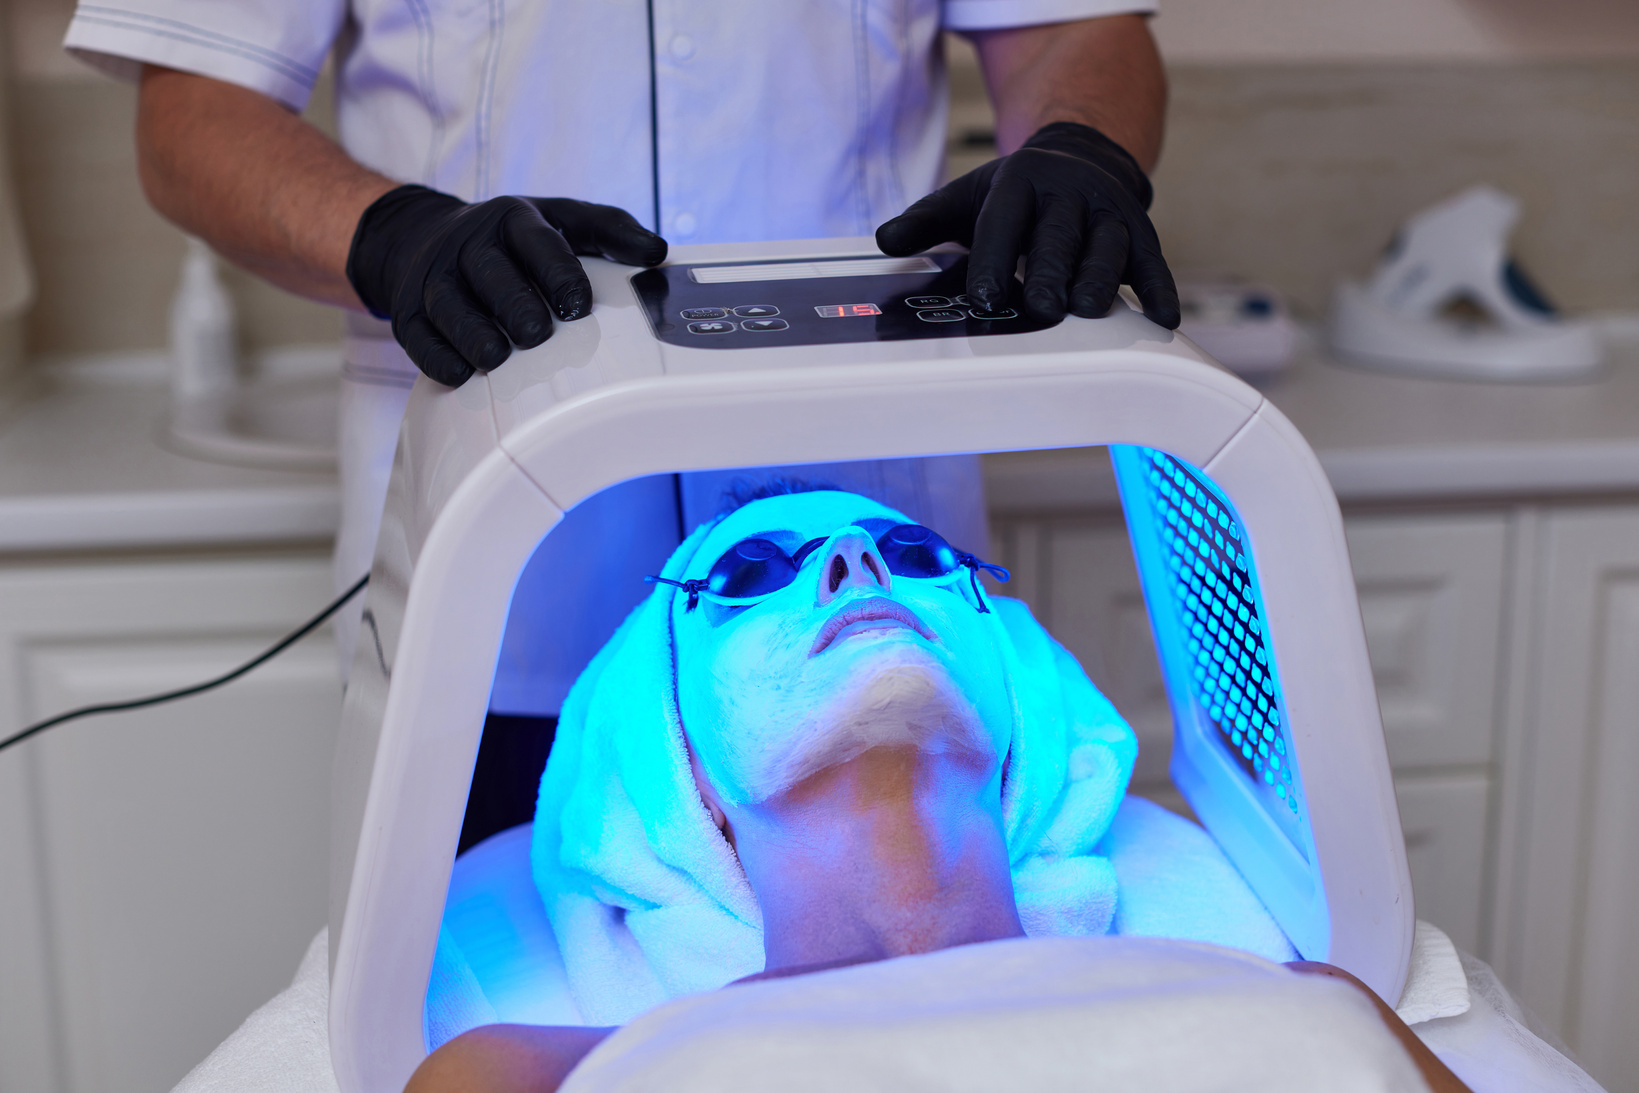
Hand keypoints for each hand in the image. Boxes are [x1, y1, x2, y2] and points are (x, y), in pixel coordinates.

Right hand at [346, 186, 667, 385]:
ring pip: (450, 306)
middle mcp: (470, 244)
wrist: (420, 237)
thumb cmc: (510, 240)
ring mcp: (434, 277)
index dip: (558, 274)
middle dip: (514, 305)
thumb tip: (657, 252)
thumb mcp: (560, 219)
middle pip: (491, 275)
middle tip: (536, 334)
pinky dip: (438, 357)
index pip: (538, 244)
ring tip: (496, 357)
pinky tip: (460, 372)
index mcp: (513, 219)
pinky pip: (418, 337)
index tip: (578, 307)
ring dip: (473, 334)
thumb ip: (611, 231)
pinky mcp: (408, 310)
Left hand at [876, 122, 1178, 328]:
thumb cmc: (1015, 194)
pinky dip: (1159, 288)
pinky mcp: (1140, 230)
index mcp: (1019, 184)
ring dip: (1100, 279)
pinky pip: (1152, 260)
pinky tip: (1162, 317)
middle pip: (1060, 237)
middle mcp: (1069, 193)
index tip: (985, 297)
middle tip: (1042, 307)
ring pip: (1108, 247)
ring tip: (1088, 312)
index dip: (995, 259)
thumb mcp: (966, 196)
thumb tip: (885, 242)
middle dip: (1051, 271)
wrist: (1082, 152)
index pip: (1005, 223)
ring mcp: (1108, 211)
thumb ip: (926, 222)